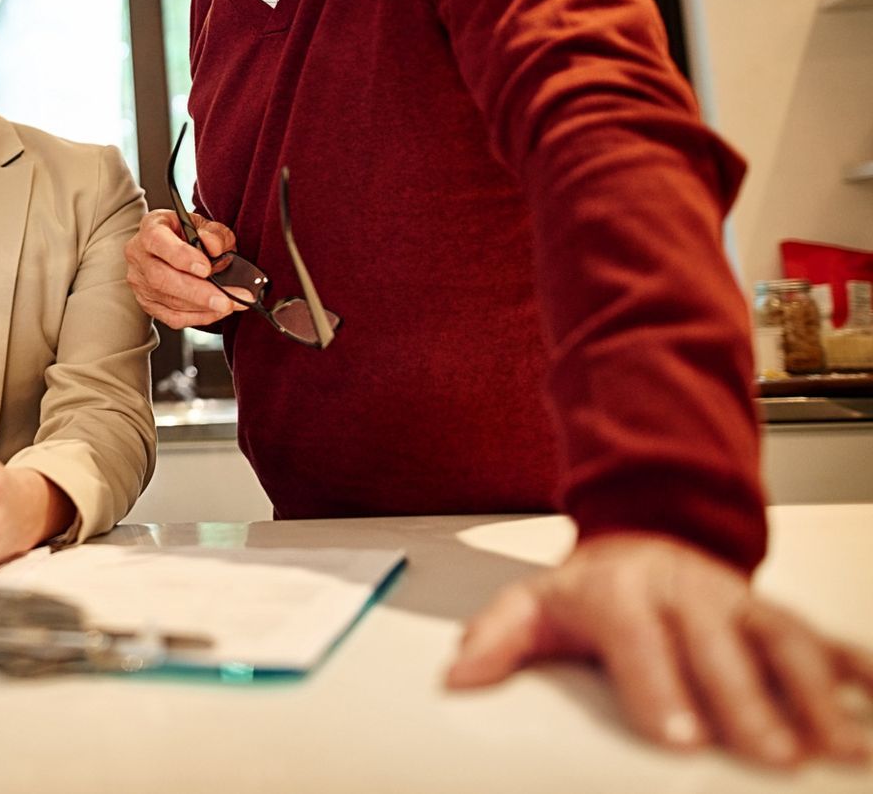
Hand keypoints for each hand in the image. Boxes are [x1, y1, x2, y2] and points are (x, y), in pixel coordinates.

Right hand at [124, 209, 245, 328]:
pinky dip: (197, 317)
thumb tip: (215, 247)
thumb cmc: (189, 234)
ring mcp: (140, 281)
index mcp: (151, 227)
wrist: (175, 247)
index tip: (206, 269)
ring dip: (203, 307)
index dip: (181, 256)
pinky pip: (171, 317)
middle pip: (161, 278)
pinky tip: (215, 312)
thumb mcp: (206, 225)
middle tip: (225, 300)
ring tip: (230, 304)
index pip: (158, 241)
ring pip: (167, 301)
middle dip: (196, 292)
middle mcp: (139, 254)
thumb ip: (214, 233)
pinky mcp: (147, 303)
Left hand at [446, 533, 872, 767]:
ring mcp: (737, 600)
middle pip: (720, 646)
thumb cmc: (589, 590)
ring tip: (838, 748)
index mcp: (619, 591)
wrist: (640, 535)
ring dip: (816, 692)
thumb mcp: (532, 605)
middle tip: (773, 756)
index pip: (638, 637)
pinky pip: (823, 637)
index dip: (661, 686)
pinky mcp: (775, 612)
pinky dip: (857, 667)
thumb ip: (496, 638)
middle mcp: (686, 592)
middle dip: (750, 702)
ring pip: (782, 638)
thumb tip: (459, 678)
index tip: (680, 737)